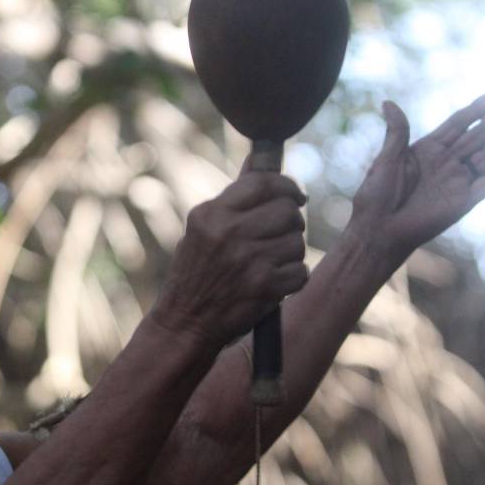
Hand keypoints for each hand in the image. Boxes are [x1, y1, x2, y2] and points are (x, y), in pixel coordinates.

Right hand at [152, 171, 307, 345]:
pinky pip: (300, 271)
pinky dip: (293, 278)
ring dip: (291, 253)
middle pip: (287, 210)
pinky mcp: (264, 286)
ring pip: (296, 242)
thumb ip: (233, 199)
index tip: (294, 196)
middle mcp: (228, 233)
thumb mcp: (202, 230)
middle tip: (282, 234)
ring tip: (270, 263)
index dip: (286, 186)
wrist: (185, 323)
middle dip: (292, 222)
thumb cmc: (195, 274)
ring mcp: (247, 260)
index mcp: (210, 214)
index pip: (263, 183)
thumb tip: (258, 160)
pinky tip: (274, 283)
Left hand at [349, 93, 484, 260]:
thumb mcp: (387, 159)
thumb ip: (397, 132)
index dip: (475, 111)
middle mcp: (447, 163)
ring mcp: (457, 181)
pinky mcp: (464, 201)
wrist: (380, 228)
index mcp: (428, 150)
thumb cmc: (377, 195)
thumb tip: (388, 102)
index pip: (457, 125)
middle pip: (477, 136)